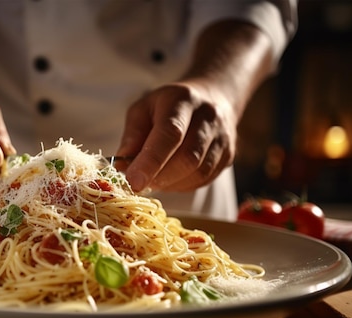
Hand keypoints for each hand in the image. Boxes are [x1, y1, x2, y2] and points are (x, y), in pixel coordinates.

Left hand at [116, 81, 236, 192]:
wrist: (212, 98)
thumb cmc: (168, 106)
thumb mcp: (142, 109)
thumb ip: (132, 136)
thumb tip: (122, 166)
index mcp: (182, 101)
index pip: (170, 134)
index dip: (151, 161)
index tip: (133, 182)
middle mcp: (208, 117)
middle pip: (187, 158)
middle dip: (159, 177)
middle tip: (139, 182)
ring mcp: (223, 138)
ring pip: (198, 173)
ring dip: (170, 183)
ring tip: (154, 178)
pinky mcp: (228, 156)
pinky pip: (204, 180)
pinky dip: (182, 185)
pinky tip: (171, 177)